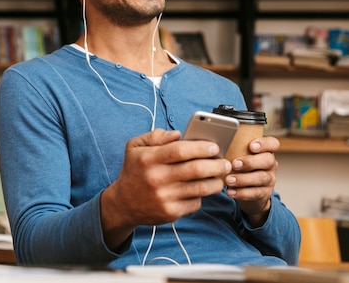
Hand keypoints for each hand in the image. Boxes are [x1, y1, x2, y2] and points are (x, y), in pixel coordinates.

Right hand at [100, 128, 231, 249]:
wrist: (122, 205)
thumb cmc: (134, 171)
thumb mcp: (135, 147)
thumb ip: (155, 136)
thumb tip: (178, 134)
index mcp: (149, 159)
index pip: (181, 150)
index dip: (201, 147)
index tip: (215, 147)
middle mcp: (157, 178)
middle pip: (196, 169)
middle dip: (217, 165)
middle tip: (225, 163)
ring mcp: (164, 198)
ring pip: (200, 188)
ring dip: (216, 182)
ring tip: (221, 176)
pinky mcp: (170, 213)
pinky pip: (195, 203)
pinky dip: (202, 195)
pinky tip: (202, 190)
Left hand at [225, 136, 279, 226]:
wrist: (250, 193)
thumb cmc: (242, 169)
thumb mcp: (241, 157)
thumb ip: (235, 150)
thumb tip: (215, 144)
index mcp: (266, 152)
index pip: (273, 143)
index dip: (264, 143)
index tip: (251, 146)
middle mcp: (271, 165)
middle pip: (268, 160)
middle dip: (250, 162)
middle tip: (234, 164)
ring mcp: (270, 179)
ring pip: (261, 178)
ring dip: (243, 179)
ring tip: (228, 180)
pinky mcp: (265, 193)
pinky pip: (255, 193)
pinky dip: (241, 193)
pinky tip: (230, 191)